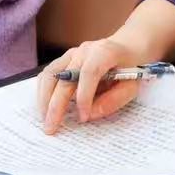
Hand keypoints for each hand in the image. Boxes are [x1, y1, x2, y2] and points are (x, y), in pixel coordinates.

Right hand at [36, 37, 150, 134]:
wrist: (127, 46)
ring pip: (50, 74)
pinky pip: (48, 74)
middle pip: (64, 76)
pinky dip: (43, 91)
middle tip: (51, 127)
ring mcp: (72, 53)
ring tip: (44, 120)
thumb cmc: (131, 67)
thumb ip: (113, 101)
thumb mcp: (131, 86)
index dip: (84, 96)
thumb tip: (89, 114)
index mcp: (104, 52)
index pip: (89, 72)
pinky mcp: (65, 59)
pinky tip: (44, 107)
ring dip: (44, 98)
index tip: (83, 117)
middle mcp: (84, 50)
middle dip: (56, 105)